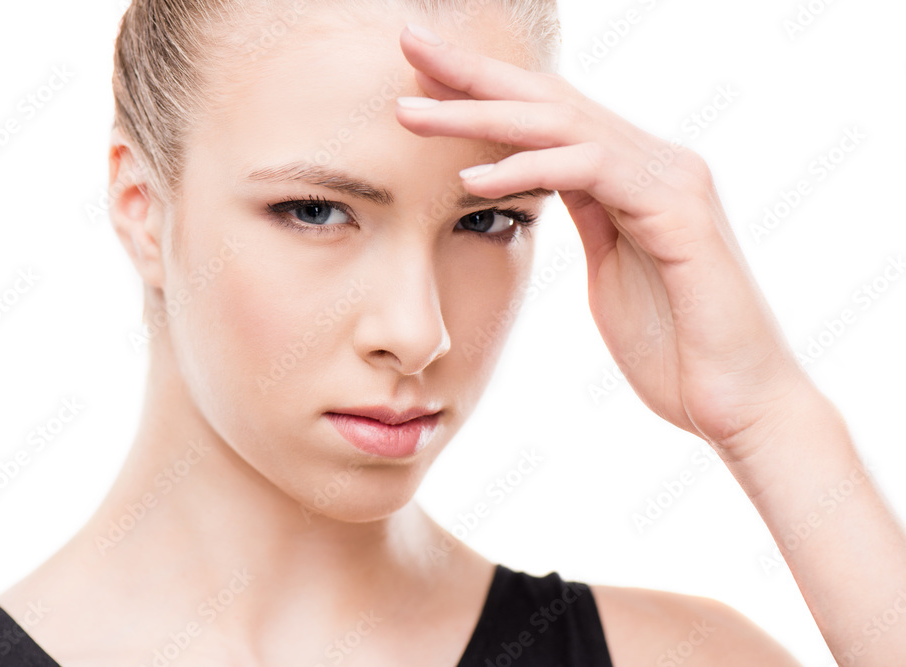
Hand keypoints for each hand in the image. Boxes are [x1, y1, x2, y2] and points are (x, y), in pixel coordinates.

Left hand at [394, 24, 820, 460]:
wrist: (741, 404)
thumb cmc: (675, 349)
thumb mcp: (614, 268)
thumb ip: (591, 217)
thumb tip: (551, 184)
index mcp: (636, 176)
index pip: (550, 117)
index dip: (485, 92)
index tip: (422, 79)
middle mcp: (657, 163)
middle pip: (552, 100)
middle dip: (475, 74)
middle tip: (409, 44)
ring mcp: (672, 181)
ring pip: (565, 124)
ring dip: (482, 114)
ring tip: (413, 113)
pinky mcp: (679, 212)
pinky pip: (592, 170)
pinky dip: (529, 169)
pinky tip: (474, 177)